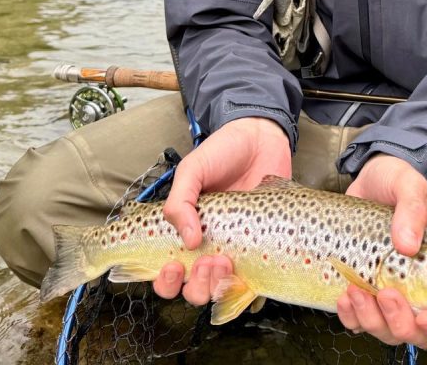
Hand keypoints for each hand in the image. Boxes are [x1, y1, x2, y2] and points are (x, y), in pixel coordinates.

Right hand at [152, 116, 291, 303]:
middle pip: (192, 289)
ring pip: (219, 289)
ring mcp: (234, 248)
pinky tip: (244, 271)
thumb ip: (179, 202)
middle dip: (195, 285)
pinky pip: (250, 280)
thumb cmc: (223, 151)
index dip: (165, 280)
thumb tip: (188, 242)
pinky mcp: (260, 246)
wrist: (262, 138)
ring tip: (224, 260)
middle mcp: (207, 245)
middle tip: (205, 261)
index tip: (173, 266)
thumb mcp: (193, 170)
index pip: (167, 271)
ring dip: (216, 285)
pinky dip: (244, 286)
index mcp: (185, 229)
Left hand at [339, 154, 426, 347]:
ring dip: (373, 320)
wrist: (366, 176)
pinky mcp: (364, 286)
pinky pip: (359, 319)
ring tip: (358, 291)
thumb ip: (412, 208)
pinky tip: (345, 295)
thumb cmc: (395, 179)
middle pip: (421, 332)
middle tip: (389, 294)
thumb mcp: (408, 184)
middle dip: (403, 323)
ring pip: (389, 329)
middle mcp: (419, 285)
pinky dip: (352, 316)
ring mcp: (390, 288)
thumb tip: (407, 244)